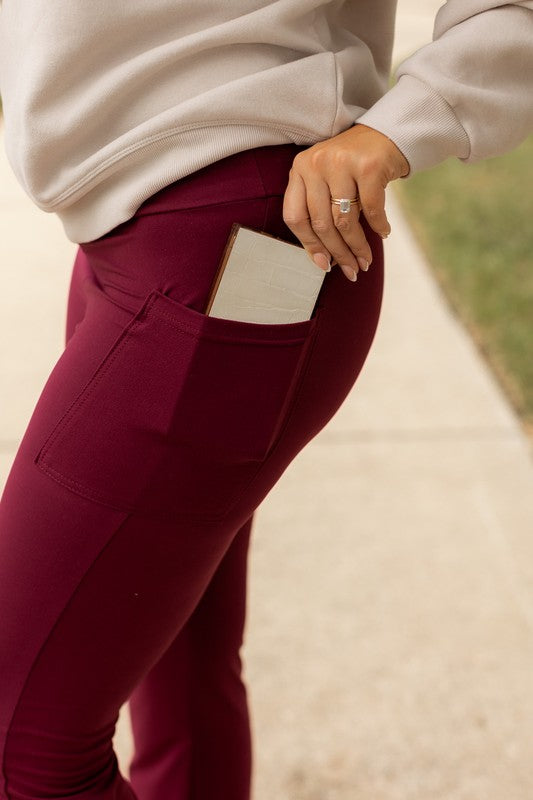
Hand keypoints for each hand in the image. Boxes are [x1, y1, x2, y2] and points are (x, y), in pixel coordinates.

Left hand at [282, 123, 409, 280]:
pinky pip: (371, 208)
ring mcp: (341, 163)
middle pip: (321, 223)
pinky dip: (378, 226)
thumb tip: (323, 260)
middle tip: (351, 269)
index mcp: (299, 170)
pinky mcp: (368, 165)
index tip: (324, 264)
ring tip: (366, 259)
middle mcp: (315, 164)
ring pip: (344, 220)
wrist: (385, 133)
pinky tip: (383, 233)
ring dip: (358, 246)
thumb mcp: (327, 182)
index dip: (309, 245)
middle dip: (338, 253)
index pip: (295, 217)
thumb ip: (319, 212)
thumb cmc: (353, 165)